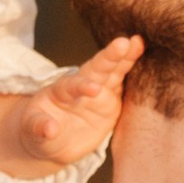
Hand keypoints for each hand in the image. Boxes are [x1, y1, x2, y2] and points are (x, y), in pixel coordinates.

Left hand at [0, 39, 143, 172]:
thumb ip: (38, 128)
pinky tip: (151, 64)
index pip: (73, 85)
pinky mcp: (112, 103)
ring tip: (137, 42)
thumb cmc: (38, 132)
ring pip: (114, 73)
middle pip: (97, 69)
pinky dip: (137, 77)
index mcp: (61, 90)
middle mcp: (83, 86)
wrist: (53, 141)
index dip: (82, 86)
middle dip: (110, 57)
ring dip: (126, 58)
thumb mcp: (32, 131)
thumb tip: (49, 130)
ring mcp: (100, 93)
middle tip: (124, 42)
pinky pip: (126, 89)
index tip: (93, 90)